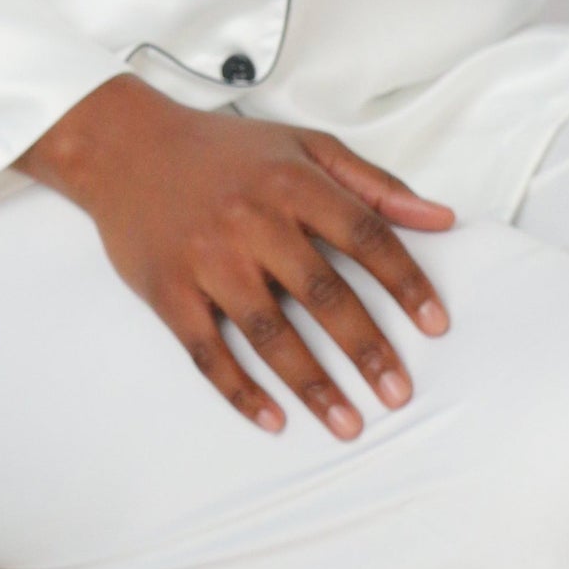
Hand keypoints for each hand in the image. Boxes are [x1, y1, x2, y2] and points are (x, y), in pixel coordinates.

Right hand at [19, 73, 454, 436]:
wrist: (127, 147)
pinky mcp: (169, 291)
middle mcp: (253, 219)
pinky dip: (241, 390)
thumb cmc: (223, 150)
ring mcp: (208, 257)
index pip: (364, 234)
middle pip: (322, 291)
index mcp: (292, 181)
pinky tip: (273, 419)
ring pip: (269, 332)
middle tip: (398, 391)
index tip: (435, 324)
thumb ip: (372, 184)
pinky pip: (208, 351)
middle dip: (366, 347)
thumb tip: (440, 216)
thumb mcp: (303, 146)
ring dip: (312, 384)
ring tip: (348, 422)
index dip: (405, 281)